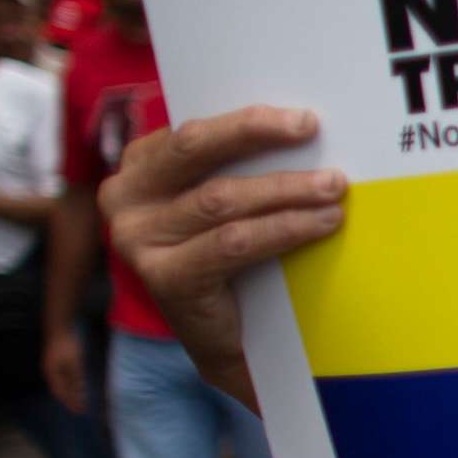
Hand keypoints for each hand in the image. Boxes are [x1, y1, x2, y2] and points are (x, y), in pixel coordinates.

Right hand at [43, 329, 87, 414]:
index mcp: (52, 373)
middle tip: (81, 408)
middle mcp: (50, 371)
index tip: (79, 411)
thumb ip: (76, 377)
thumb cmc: (67, 343)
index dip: (70, 402)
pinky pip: (64, 376)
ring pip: (62, 383)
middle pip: (60, 390)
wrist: (60, 325)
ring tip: (80, 399)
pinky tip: (78, 384)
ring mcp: (52, 365)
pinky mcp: (57, 360)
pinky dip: (72, 383)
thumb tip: (79, 391)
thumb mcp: (74, 361)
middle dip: (70, 399)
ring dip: (71, 391)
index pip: (61, 393)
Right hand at [100, 106, 344, 408]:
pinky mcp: (164, 278)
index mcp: (139, 166)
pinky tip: (320, 224)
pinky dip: (283, 229)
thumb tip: (300, 127)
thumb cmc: (235, 256)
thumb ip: (240, 164)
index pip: (193, 130)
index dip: (247, 120)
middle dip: (257, 134)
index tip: (302, 118)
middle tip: (311, 129)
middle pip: (194, 149)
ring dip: (285, 190)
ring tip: (333, 188)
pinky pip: (233, 243)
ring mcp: (137, 241)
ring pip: (221, 199)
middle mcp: (124, 198)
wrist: (229, 338)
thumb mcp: (226, 199)